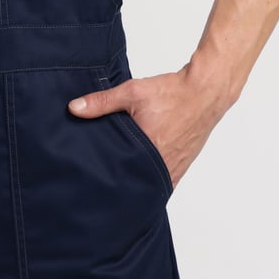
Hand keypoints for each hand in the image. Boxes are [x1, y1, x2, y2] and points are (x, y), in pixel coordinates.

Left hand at [66, 62, 235, 189]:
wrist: (205, 92)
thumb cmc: (172, 93)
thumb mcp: (132, 93)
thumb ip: (102, 102)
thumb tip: (74, 108)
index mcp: (149, 151)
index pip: (124, 177)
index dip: (110, 183)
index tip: (96, 185)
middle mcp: (164, 164)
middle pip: (138, 185)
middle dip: (122, 185)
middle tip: (104, 186)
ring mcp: (176, 167)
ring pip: (152, 185)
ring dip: (139, 183)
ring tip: (121, 182)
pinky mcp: (182, 164)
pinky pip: (165, 180)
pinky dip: (153, 179)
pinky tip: (141, 175)